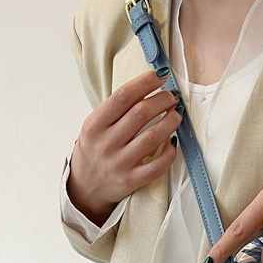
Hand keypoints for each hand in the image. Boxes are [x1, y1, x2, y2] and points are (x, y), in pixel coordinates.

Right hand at [68, 70, 182, 225]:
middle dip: (162, 100)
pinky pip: (157, 166)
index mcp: (95, 125)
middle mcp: (106, 143)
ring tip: (176, 114)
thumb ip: (115, 111)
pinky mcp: (132, 180)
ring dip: (170, 122)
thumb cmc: (94, 151)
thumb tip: (147, 89)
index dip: (145, 82)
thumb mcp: (94, 127)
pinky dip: (169, 152)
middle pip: (141, 113)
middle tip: (172, 96)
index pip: (123, 96)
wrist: (85, 187)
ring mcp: (120, 163)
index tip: (160, 75)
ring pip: (152, 137)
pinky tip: (173, 142)